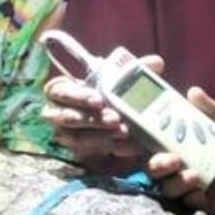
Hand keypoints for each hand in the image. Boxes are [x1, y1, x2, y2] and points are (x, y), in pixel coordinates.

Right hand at [41, 55, 167, 169]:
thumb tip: (156, 62)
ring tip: (122, 131)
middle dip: (91, 118)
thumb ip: (135, 72)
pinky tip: (120, 144)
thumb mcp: (122, 83)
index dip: (77, 95)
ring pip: (74, 136)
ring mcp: (65, 133)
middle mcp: (59, 111)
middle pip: (65, 116)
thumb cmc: (110, 97)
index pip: (59, 90)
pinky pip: (85, 151)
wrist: (116, 126)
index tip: (99, 100)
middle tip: (115, 118)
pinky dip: (104, 147)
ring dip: (98, 134)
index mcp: (64, 90)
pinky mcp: (75, 150)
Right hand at [146, 86, 214, 214]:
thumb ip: (211, 112)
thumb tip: (194, 91)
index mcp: (176, 146)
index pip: (150, 143)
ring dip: (176, 181)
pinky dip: (192, 198)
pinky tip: (202, 194)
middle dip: (158, 164)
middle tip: (174, 159)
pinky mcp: (195, 204)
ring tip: (195, 176)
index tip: (130, 135)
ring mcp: (183, 187)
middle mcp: (175, 167)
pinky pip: (185, 204)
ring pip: (166, 187)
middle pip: (151, 167)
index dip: (134, 141)